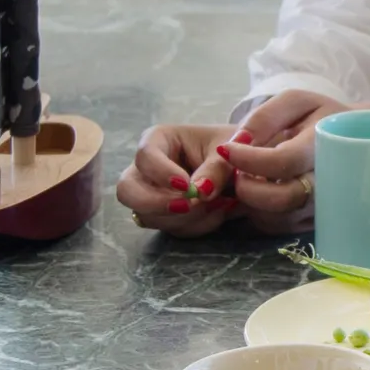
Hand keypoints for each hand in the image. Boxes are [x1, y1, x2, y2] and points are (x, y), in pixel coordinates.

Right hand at [116, 121, 234, 235]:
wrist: (243, 168)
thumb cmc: (232, 148)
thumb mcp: (228, 152)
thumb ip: (216, 169)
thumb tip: (199, 191)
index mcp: (159, 140)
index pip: (145, 156)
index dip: (161, 173)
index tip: (187, 186)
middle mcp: (148, 169)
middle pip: (127, 192)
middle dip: (155, 204)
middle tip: (187, 205)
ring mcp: (152, 194)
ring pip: (148, 216)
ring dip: (184, 218)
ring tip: (220, 205)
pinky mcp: (165, 215)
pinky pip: (170, 228)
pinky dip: (196, 226)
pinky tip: (219, 213)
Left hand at [218, 94, 369, 237]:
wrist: (358, 141)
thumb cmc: (322, 118)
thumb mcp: (297, 102)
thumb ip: (265, 116)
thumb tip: (238, 141)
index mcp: (327, 144)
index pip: (284, 161)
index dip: (249, 159)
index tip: (227, 149)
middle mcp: (331, 181)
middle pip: (283, 199)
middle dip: (248, 189)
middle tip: (237, 171)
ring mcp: (326, 206)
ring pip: (277, 218)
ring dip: (251, 202)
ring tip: (250, 178)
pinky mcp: (317, 222)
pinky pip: (278, 228)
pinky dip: (259, 214)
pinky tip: (261, 192)